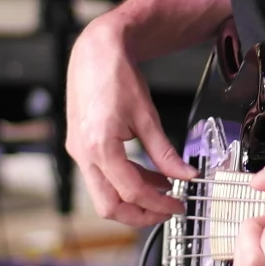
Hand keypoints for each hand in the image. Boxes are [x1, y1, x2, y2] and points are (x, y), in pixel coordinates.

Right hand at [63, 14, 190, 226]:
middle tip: (167, 211)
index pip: (131, 191)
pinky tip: (148, 176)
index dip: (158, 204)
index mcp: (100, 145)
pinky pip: (101, 176)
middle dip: (139, 215)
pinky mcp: (80, 146)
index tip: (178, 205)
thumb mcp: (147, 117)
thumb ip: (166, 152)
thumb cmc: (116, 75)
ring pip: (103, 194)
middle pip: (108, 205)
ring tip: (163, 192)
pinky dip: (124, 181)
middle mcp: (83, 152)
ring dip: (133, 198)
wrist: (95, 51)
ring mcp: (78, 151)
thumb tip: (186, 175)